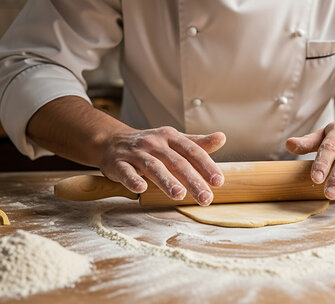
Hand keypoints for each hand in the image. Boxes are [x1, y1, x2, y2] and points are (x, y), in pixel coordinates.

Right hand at [99, 127, 225, 205]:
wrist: (112, 140)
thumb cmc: (150, 145)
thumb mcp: (174, 141)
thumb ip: (197, 143)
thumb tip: (222, 137)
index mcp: (170, 137)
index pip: (192, 151)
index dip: (206, 165)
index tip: (218, 181)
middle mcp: (154, 143)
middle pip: (176, 162)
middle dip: (192, 180)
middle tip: (205, 198)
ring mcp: (136, 153)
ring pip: (153, 167)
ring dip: (166, 181)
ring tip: (179, 195)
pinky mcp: (118, 163)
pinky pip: (126, 172)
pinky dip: (133, 179)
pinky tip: (141, 188)